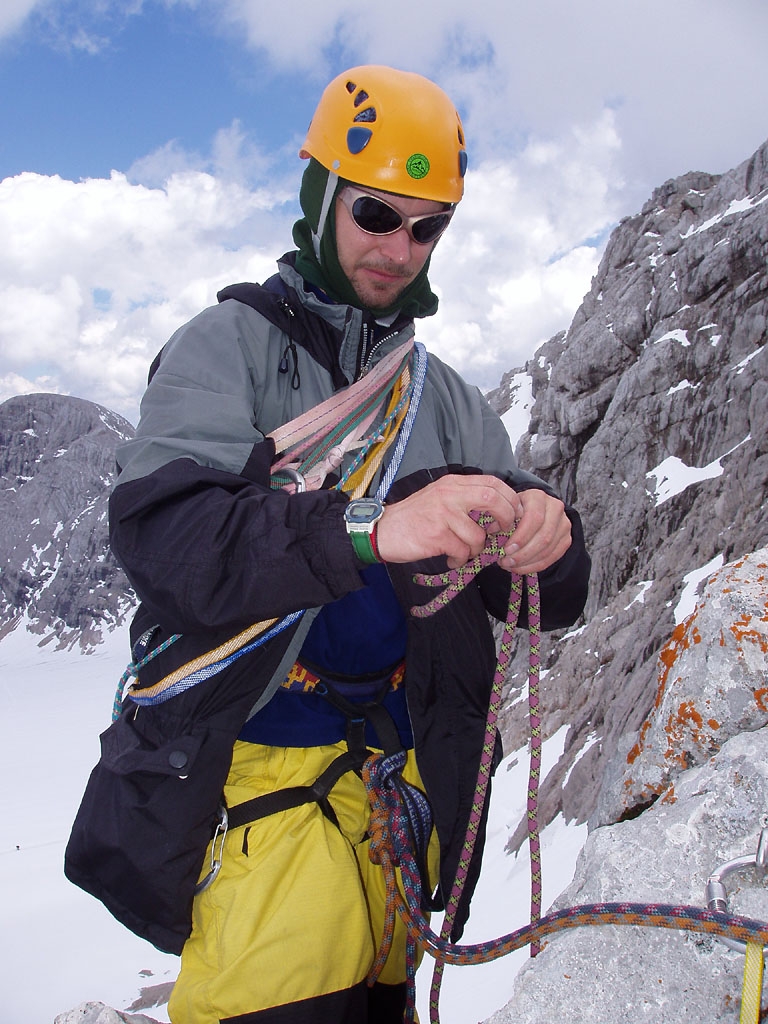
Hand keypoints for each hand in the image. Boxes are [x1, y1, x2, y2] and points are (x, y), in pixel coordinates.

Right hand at [375, 474, 522, 567]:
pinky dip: (460, 560)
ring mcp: (443, 514)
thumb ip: (465, 499)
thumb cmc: (414, 517)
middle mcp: (449, 494)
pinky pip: (462, 551)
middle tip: (500, 534)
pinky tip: (451, 559)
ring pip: (478, 535)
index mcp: (453, 483)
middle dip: (505, 520)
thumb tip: (499, 513)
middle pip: (493, 499)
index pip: (493, 482)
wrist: (382, 531)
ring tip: (463, 553)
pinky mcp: (436, 535)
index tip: (513, 515)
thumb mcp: (439, 498)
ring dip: (476, 550)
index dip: (509, 499)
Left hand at [495, 488, 570, 574]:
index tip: (506, 549)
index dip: (521, 537)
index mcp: (538, 497)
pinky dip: (535, 566)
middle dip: (523, 553)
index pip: (534, 518)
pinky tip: (520, 568)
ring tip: (510, 565)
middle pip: (544, 536)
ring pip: (549, 549)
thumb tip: (491, 532)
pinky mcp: (567, 539)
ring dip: (527, 562)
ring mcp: (564, 524)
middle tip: (506, 562)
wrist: (533, 512)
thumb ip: (499, 519)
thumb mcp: (505, 510)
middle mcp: (555, 508)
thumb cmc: (514, 512)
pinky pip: (552, 557)